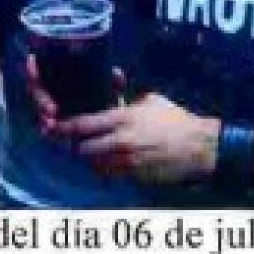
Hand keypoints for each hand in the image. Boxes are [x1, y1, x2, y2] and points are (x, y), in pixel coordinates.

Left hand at [30, 56, 217, 185]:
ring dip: (91, 159)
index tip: (53, 127)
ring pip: (95, 165)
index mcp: (122, 118)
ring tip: (94, 151)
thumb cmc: (175, 119)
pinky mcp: (136, 177)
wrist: (200, 146)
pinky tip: (111, 162)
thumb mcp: (149, 100)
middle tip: (76, 141)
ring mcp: (128, 162)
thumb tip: (112, 76)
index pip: (82, 125)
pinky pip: (111, 175)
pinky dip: (106, 169)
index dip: (64, 128)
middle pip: (83, 149)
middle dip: (77, 146)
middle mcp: (121, 141)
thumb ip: (125, 94)